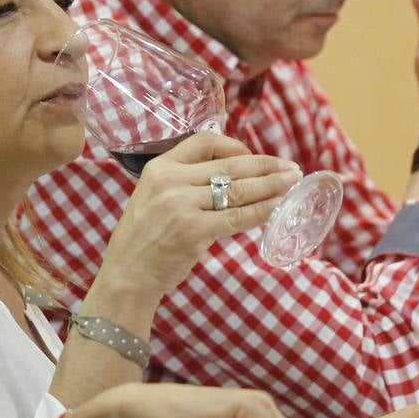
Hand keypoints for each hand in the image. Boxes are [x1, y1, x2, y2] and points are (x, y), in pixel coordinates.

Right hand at [100, 132, 299, 296]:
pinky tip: (277, 207)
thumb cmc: (143, 240)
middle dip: (266, 165)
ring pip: (238, 189)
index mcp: (159, 167)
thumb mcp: (153, 197)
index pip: (205, 142)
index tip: (255, 156)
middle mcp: (170, 180)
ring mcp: (181, 205)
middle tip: (291, 168)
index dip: (236, 146)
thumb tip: (231, 177)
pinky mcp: (193, 230)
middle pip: (229, 165)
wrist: (126, 275)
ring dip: (271, 185)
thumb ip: (183, 183)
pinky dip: (261, 211)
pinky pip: (237, 217)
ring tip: (292, 182)